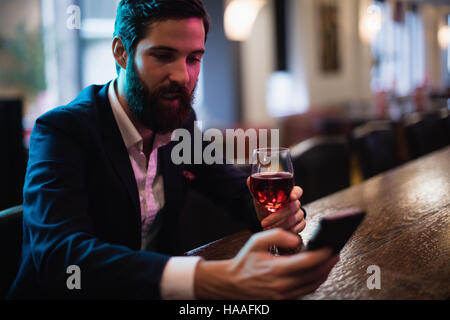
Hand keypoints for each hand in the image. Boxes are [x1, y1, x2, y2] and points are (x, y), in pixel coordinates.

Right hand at [194, 229, 339, 299]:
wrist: (231, 283)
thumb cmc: (245, 261)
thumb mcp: (257, 241)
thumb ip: (277, 236)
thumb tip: (297, 239)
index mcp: (276, 269)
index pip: (307, 262)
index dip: (322, 255)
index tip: (330, 247)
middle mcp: (281, 285)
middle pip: (314, 275)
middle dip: (327, 264)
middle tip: (336, 254)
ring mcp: (283, 295)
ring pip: (312, 286)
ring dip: (324, 274)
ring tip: (330, 262)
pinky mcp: (283, 300)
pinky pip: (305, 292)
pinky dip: (314, 282)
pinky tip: (318, 273)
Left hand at [247, 177, 305, 233]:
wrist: (265, 217)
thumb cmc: (265, 205)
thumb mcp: (259, 197)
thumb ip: (255, 187)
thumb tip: (249, 179)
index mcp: (288, 193)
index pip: (297, 191)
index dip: (296, 193)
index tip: (291, 197)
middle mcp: (295, 202)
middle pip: (292, 208)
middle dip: (277, 216)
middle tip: (264, 222)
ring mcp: (299, 213)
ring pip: (293, 219)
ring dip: (280, 225)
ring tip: (268, 228)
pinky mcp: (300, 223)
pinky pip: (298, 227)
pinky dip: (288, 231)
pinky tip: (278, 231)